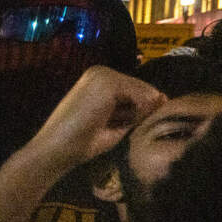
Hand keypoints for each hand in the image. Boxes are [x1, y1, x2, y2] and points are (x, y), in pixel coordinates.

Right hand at [24, 66, 163, 171]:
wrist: (57, 150)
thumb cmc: (84, 141)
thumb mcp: (119, 122)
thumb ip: (141, 109)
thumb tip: (164, 96)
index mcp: (101, 79)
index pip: (138, 91)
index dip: (138, 112)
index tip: (114, 124)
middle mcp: (101, 71)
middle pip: (144, 91)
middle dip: (137, 113)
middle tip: (107, 125)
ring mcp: (103, 74)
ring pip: (145, 93)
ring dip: (135, 114)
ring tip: (105, 123)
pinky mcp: (107, 82)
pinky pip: (142, 97)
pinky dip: (136, 112)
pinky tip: (112, 120)